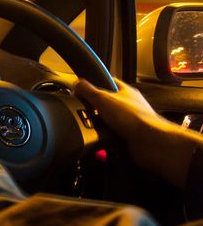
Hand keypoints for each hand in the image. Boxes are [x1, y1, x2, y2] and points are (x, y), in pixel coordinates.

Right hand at [75, 78, 202, 187]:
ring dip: (98, 125)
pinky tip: (98, 138)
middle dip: (94, 108)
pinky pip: (111, 136)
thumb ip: (87, 90)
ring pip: (108, 121)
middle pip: (106, 103)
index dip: (95, 83)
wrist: (150, 143)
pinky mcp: (128, 137)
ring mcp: (129, 122)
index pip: (109, 81)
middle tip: (83, 110)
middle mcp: (129, 106)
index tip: (83, 87)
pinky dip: (103, 138)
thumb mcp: (103, 98)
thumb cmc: (133, 118)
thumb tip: (76, 84)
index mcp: (126, 92)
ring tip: (89, 126)